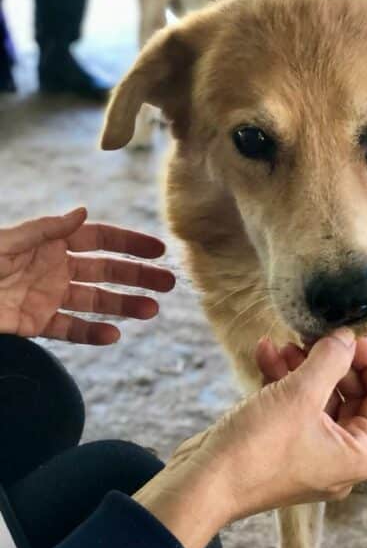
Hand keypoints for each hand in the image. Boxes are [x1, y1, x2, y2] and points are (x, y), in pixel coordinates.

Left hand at [0, 208, 174, 344]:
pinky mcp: (37, 324)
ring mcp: (48, 297)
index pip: (100, 240)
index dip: (130, 244)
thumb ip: (45, 229)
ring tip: (152, 311)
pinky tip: (114, 335)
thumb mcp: (6, 241)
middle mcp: (56, 268)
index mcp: (51, 242)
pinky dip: (92, 333)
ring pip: (95, 301)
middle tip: (169, 284)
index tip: (158, 251)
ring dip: (124, 306)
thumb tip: (82, 212)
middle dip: (138, 276)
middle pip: (106, 271)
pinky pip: (70, 330)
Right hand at [134, 330, 366, 547]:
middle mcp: (342, 456)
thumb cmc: (257, 448)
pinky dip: (283, 379)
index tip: (348, 336)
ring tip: (284, 343)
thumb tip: (347, 337)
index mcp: (360, 452)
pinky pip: (295, 406)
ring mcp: (312, 452)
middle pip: (356, 394)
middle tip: (312, 335)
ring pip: (321, 397)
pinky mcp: (284, 447)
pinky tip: (264, 353)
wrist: (203, 485)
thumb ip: (330, 359)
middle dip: (333, 359)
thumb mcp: (299, 394)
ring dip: (304, 365)